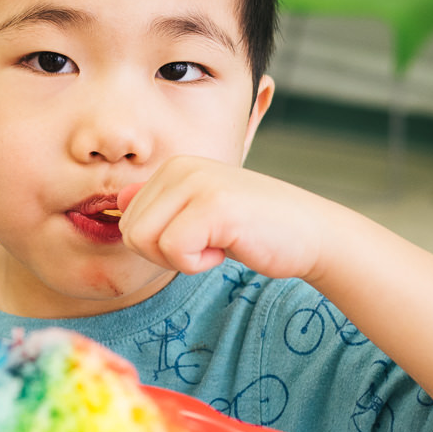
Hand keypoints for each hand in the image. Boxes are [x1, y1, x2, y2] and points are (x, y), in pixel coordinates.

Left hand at [118, 156, 329, 281]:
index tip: (197, 238)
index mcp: (174, 168)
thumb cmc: (256, 229)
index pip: (128, 219)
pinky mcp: (213, 205)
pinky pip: (174, 250)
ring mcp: (197, 182)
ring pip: (145, 241)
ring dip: (180, 259)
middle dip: (164, 254)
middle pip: (131, 232)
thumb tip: (120, 199)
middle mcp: (180, 167)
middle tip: (206, 245)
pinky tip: (228, 247)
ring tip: (217, 243)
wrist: (312, 234)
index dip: (158, 245)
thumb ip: (163, 205)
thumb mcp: (201, 212)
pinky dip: (198, 263)